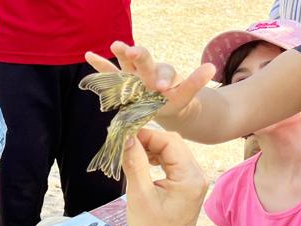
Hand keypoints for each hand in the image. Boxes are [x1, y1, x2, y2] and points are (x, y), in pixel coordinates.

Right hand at [85, 41, 215, 118]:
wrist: (163, 103)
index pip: (164, 73)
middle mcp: (148, 70)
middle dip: (140, 56)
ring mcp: (133, 75)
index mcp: (164, 74)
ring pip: (127, 63)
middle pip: (144, 60)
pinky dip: (100, 65)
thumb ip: (194, 83)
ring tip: (117, 46)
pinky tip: (89, 54)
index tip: (163, 87)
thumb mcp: (186, 94)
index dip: (163, 79)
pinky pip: (110, 73)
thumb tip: (211, 67)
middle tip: (135, 52)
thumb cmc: (174, 99)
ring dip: (122, 54)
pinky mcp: (122, 82)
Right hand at [122, 128, 209, 225]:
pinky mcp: (187, 183)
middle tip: (127, 143)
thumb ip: (135, 164)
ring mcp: (194, 178)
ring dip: (152, 148)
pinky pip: (173, 161)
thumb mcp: (140, 196)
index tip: (126, 135)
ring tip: (133, 152)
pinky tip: (145, 162)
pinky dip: (157, 157)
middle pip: (173, 143)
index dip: (147, 135)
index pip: (170, 141)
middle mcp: (196, 174)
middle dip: (149, 140)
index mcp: (189, 177)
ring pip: (172, 150)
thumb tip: (127, 138)